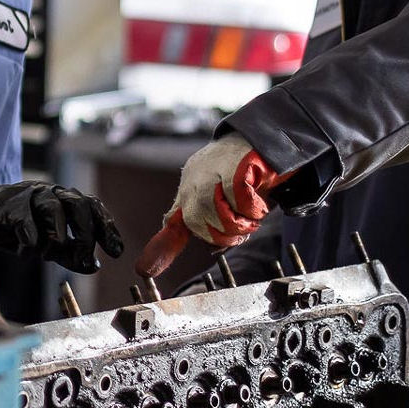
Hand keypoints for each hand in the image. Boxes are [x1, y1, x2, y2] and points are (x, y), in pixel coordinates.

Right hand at [0, 177, 122, 273]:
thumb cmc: (7, 228)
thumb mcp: (43, 245)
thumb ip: (68, 253)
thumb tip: (95, 265)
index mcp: (60, 199)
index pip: (92, 207)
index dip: (106, 227)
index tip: (117, 251)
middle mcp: (46, 193)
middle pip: (78, 203)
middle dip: (87, 232)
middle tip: (87, 256)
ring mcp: (25, 195)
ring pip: (53, 207)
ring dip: (57, 236)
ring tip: (49, 254)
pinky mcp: (4, 205)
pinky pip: (23, 219)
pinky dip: (29, 237)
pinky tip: (26, 249)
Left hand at [135, 133, 284, 276]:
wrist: (262, 137)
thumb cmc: (242, 173)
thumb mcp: (223, 199)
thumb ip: (213, 222)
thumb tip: (212, 246)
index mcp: (190, 189)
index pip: (175, 221)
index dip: (164, 247)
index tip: (146, 270)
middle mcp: (196, 179)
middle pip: (197, 221)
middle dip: (222, 234)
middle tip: (242, 230)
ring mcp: (213, 171)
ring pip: (215, 212)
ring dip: (239, 223)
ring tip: (252, 218)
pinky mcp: (235, 166)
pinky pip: (239, 198)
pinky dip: (253, 208)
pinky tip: (259, 205)